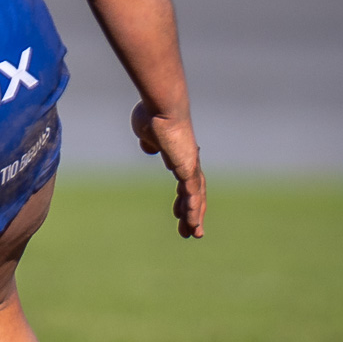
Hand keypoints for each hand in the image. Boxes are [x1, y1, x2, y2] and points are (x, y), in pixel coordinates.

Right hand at [131, 101, 205, 239]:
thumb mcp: (145, 132)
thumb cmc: (152, 115)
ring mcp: (190, 165)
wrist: (162, 107)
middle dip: (192, 213)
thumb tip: (149, 147)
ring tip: (195, 234)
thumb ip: (148, 142)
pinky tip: (193, 221)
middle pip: (194, 194)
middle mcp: (189, 162)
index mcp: (179, 156)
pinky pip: (192, 192)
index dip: (184, 200)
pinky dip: (193, 208)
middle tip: (192, 232)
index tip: (179, 215)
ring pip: (196, 196)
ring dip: (195, 216)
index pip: (185, 183)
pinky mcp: (188, 167)